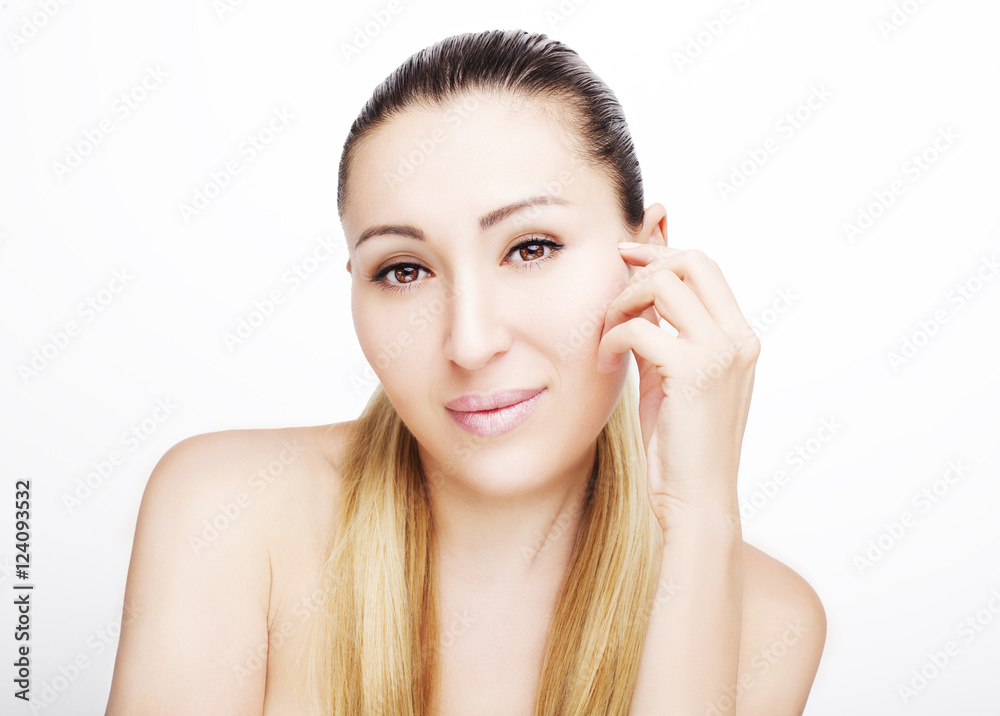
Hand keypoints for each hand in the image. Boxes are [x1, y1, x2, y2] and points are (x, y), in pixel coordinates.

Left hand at [596, 230, 758, 535]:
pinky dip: (611, 339)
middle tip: (611, 291)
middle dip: (643, 266)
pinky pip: (639, 329)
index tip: (625, 254)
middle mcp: (737, 339)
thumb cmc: (680, 443)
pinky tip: (604, 365)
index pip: (705, 266)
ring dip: (622, 303)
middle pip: (690, 262)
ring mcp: (720, 353)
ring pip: (663, 286)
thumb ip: (665, 334)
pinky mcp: (693, 373)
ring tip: (606, 335)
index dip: (662, 251)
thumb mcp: (672, 377)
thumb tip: (640, 296)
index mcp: (739, 338)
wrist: (696, 499)